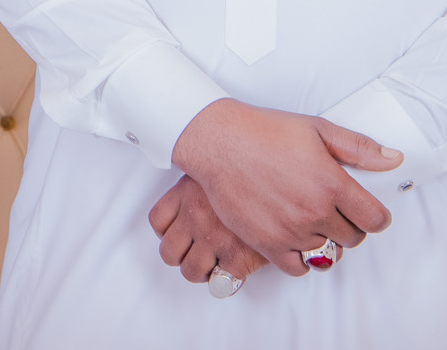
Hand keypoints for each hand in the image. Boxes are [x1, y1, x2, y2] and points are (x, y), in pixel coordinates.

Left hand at [149, 174, 269, 286]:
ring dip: (202, 271)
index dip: (166, 233)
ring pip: (190, 271)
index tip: (179, 235)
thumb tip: (205, 185)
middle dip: (182, 256)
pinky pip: (219, 282)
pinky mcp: (237, 258)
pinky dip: (226, 280)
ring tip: (216, 264)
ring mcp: (213, 238)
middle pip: (169, 252)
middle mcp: (195, 216)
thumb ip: (208, 179)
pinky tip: (236, 269)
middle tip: (198, 252)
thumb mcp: (224, 163)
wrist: (289, 180)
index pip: (158, 221)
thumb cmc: (258, 166)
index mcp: (187, 191)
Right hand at [170, 99, 399, 276]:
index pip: (375, 220)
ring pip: (328, 254)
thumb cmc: (265, 132)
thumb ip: (359, 148)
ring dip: (326, 240)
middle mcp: (314, 211)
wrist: (219, 142)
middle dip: (349, 224)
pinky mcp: (267, 244)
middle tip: (334, 209)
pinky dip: (303, 259)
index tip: (367, 210)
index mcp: (332, 183)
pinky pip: (299, 268)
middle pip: (353, 238)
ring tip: (313, 221)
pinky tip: (297, 239)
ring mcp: (291, 231)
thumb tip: (394, 159)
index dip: (376, 215)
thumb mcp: (317, 129)